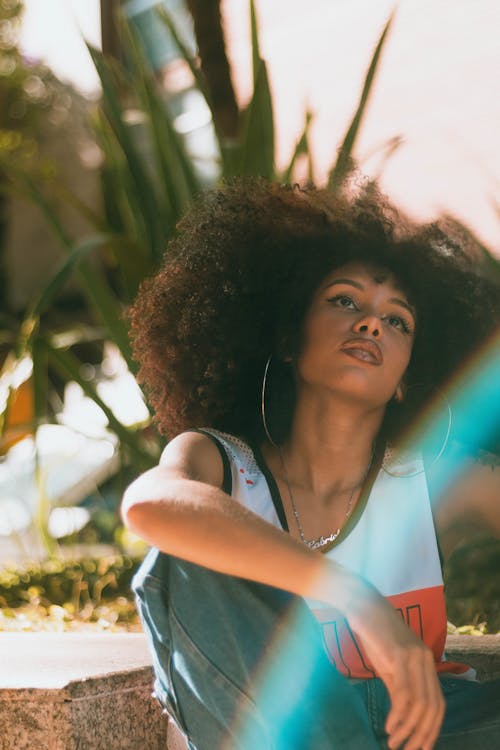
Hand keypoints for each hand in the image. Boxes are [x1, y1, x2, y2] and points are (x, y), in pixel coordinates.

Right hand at [341, 574, 444, 749]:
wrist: (361, 603)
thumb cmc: (373, 633)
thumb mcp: (389, 663)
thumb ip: (399, 684)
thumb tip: (403, 714)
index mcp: (426, 662)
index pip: (437, 703)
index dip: (432, 729)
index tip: (420, 747)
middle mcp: (425, 660)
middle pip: (432, 707)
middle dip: (422, 735)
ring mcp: (412, 657)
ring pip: (419, 704)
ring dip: (408, 730)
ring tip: (394, 744)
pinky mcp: (397, 656)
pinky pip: (403, 694)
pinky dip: (399, 716)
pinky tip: (390, 727)